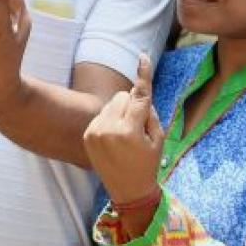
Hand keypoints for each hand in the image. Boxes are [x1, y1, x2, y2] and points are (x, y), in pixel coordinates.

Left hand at [82, 56, 163, 204]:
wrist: (127, 189)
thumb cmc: (148, 164)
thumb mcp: (158, 139)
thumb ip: (149, 113)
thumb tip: (138, 94)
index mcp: (130, 130)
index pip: (139, 96)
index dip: (143, 75)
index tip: (142, 56)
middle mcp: (109, 128)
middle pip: (122, 96)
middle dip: (132, 105)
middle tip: (138, 126)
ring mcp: (95, 131)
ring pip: (111, 103)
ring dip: (120, 111)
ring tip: (125, 135)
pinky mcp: (88, 134)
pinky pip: (101, 114)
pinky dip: (109, 120)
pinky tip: (114, 139)